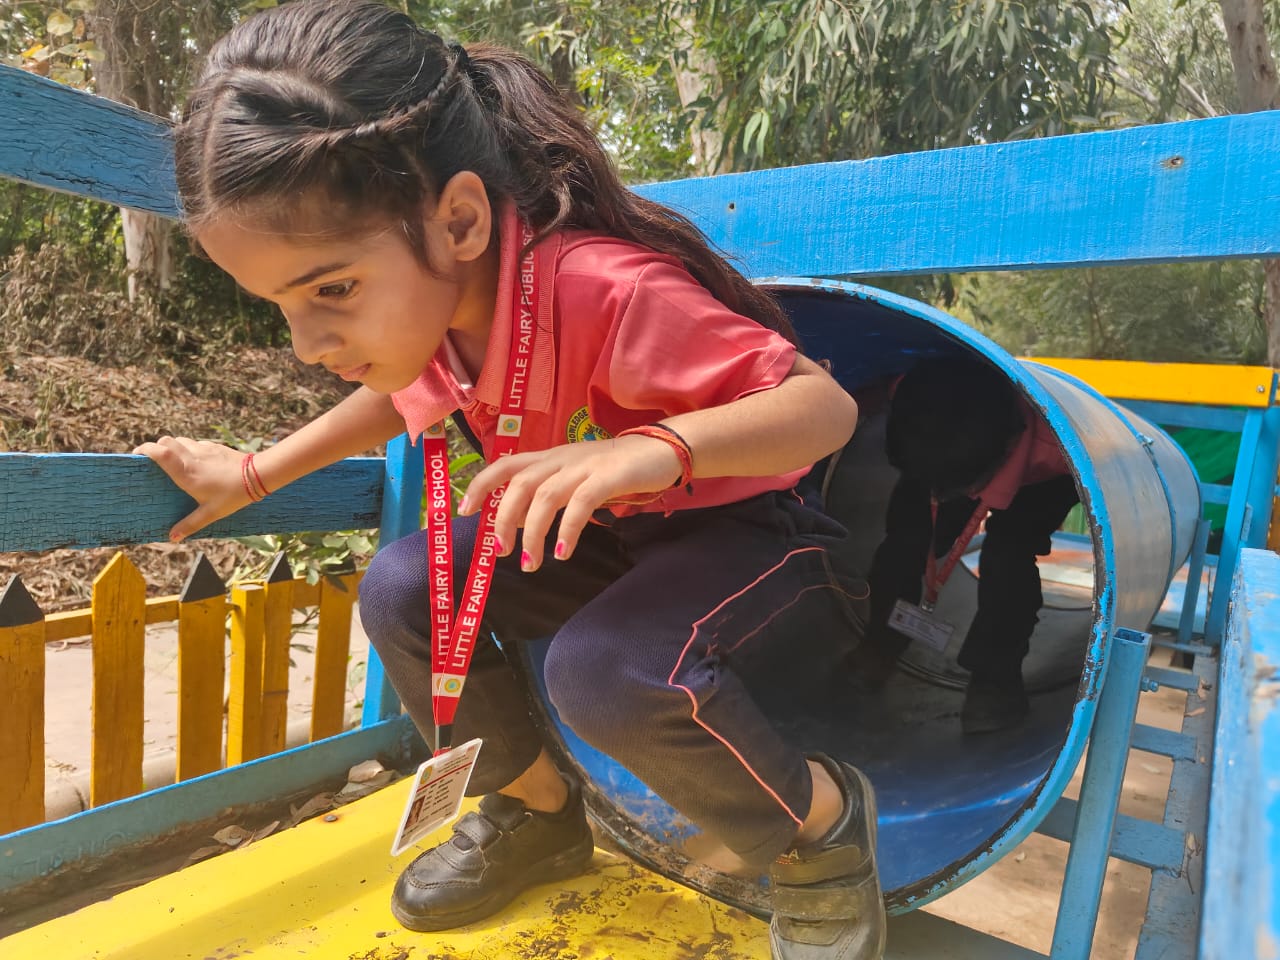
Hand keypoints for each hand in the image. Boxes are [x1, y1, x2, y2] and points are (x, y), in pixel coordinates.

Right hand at [132, 436, 250, 541]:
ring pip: (181, 440)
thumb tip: (172, 538)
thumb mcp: (211, 513)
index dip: (144, 450)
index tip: (136, 455)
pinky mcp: (215, 446)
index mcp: (186, 473)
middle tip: (153, 460)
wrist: (258, 476)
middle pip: (166, 441)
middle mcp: (191, 457)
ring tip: (174, 462)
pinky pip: (196, 443)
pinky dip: (189, 448)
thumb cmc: (233, 495)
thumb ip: (190, 524)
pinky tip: (196, 462)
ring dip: (173, 447)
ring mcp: (204, 449)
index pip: (159, 452)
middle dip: (156, 447)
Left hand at [458, 435, 680, 569]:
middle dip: (504, 518)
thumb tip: (520, 524)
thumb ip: (551, 493)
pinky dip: (568, 529)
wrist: (662, 450)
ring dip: (533, 533)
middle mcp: (561, 459)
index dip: (482, 485)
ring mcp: (584, 466)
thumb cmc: (617, 469)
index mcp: (550, 458)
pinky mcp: (609, 476)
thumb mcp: (576, 477)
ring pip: (546, 497)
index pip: (506, 464)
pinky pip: (581, 503)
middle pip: (520, 483)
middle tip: (501, 552)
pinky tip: (562, 553)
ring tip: (530, 563)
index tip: (465, 511)